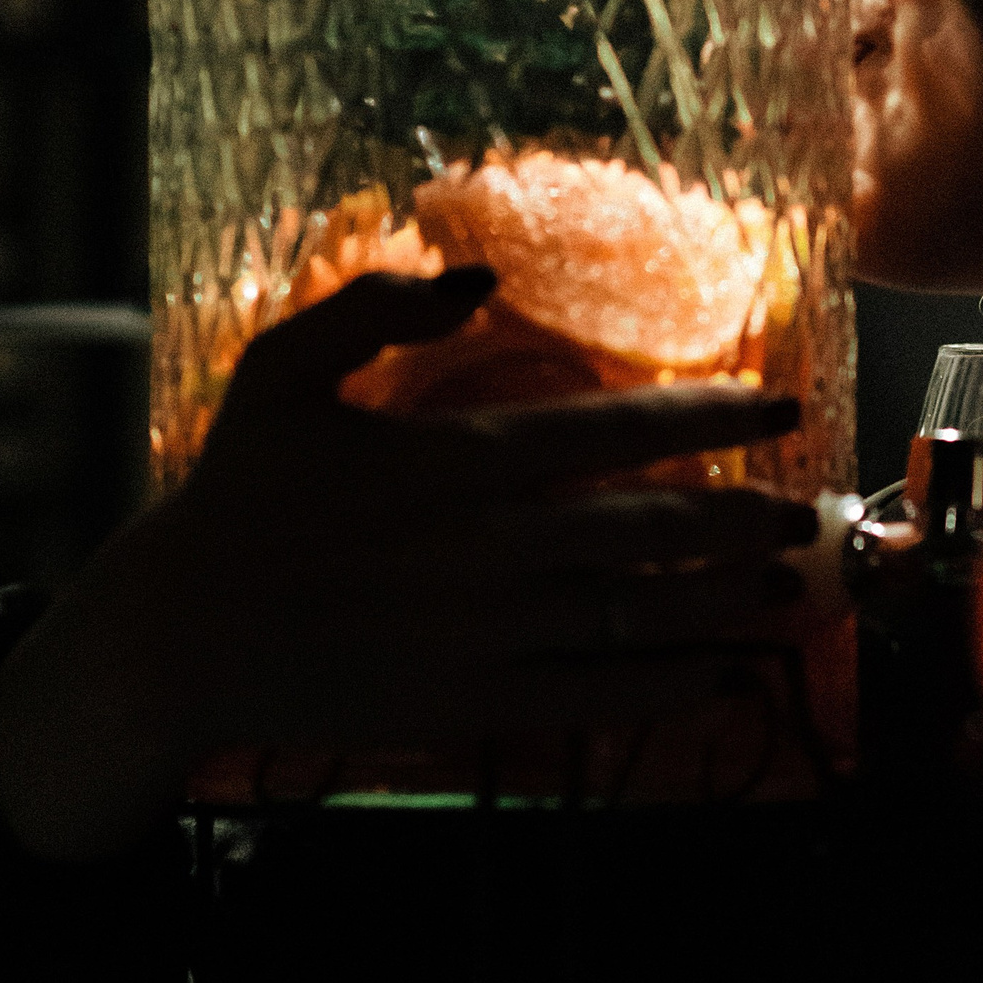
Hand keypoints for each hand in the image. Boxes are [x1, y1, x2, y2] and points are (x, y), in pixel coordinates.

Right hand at [0, 271, 818, 856]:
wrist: (181, 634)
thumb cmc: (237, 494)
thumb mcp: (284, 369)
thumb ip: (380, 309)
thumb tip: (478, 278)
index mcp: (461, 459)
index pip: (624, 429)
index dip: (719, 416)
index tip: (784, 410)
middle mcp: (494, 546)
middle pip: (658, 527)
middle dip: (747, 518)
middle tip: (801, 516)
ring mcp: (491, 631)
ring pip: (645, 615)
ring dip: (729, 603)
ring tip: (784, 594)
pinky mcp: (475, 704)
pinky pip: (598, 700)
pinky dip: (669, 690)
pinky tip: (719, 680)